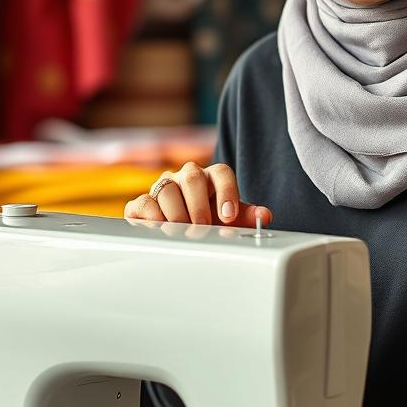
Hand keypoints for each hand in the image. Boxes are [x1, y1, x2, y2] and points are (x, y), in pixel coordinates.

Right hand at [124, 162, 272, 227]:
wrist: (181, 232)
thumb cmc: (209, 222)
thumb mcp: (229, 221)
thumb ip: (247, 217)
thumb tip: (263, 216)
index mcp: (211, 178)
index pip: (221, 173)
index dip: (227, 192)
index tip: (228, 216)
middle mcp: (186, 177)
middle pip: (192, 176)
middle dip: (199, 205)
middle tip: (203, 227)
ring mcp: (163, 187)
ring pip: (167, 188)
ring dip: (177, 214)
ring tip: (183, 233)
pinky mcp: (142, 203)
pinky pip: (144, 203)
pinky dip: (153, 218)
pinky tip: (161, 231)